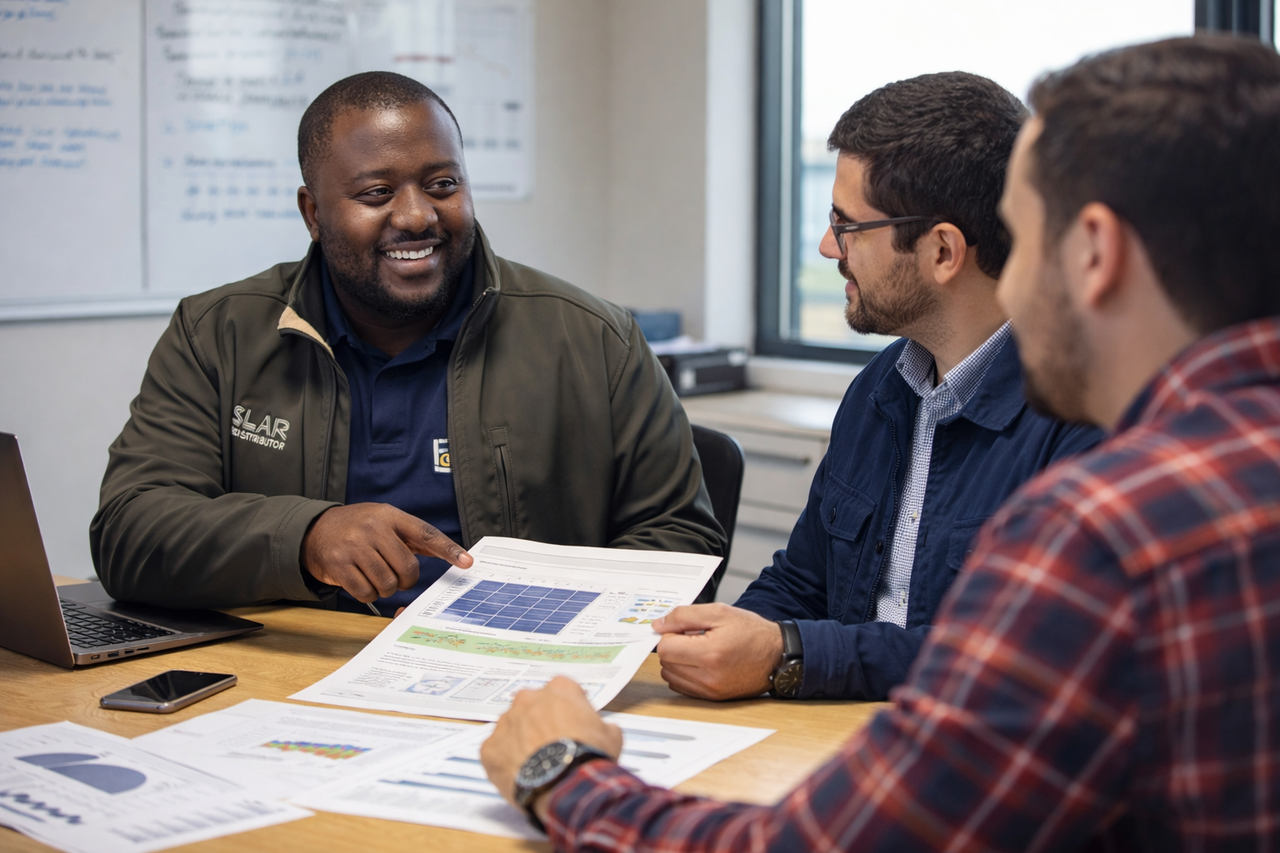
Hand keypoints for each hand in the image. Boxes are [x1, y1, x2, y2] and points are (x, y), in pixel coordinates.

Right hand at [300, 503, 472, 601]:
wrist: (315, 530)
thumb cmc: (359, 529)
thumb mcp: (385, 521)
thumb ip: (414, 537)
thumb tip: (453, 554)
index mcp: (390, 516)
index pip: (426, 533)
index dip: (448, 549)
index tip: (466, 561)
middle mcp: (373, 528)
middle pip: (408, 567)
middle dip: (405, 579)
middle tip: (396, 575)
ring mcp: (354, 546)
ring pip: (388, 583)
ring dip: (385, 588)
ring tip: (375, 576)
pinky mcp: (338, 564)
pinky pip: (366, 593)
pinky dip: (368, 594)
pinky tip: (361, 582)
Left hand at [481, 677, 622, 818]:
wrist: (565, 785)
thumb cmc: (588, 756)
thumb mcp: (611, 736)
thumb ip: (602, 725)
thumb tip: (604, 731)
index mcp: (558, 690)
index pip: (561, 689)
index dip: (567, 706)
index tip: (572, 721)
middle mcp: (528, 699)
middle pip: (531, 705)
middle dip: (539, 720)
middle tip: (551, 743)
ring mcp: (506, 723)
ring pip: (511, 727)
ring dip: (520, 739)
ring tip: (535, 762)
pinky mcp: (489, 748)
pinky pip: (495, 751)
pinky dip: (504, 760)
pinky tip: (519, 774)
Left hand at [653, 604, 783, 699]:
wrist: (777, 655)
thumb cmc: (752, 633)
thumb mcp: (720, 612)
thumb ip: (685, 616)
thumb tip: (659, 624)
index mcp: (709, 654)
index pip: (665, 648)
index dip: (670, 634)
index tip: (683, 629)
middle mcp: (708, 677)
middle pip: (666, 662)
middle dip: (674, 647)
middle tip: (694, 637)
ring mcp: (710, 690)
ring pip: (671, 676)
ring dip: (678, 661)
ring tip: (699, 650)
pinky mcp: (712, 697)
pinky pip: (682, 687)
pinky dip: (685, 674)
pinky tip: (701, 663)